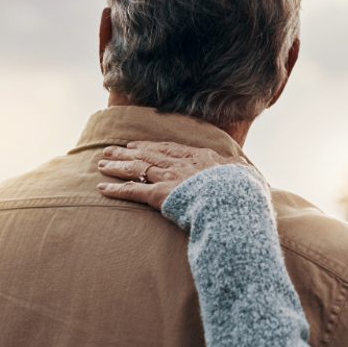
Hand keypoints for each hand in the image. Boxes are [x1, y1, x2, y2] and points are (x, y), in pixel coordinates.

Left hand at [97, 141, 242, 209]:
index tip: (138, 145)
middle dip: (127, 152)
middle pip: (148, 154)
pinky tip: (101, 188)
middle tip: (111, 150)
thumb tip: (246, 173)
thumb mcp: (247, 177)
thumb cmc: (244, 192)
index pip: (170, 149)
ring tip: (101, 163)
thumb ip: (240, 173)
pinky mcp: (159, 195)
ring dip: (117, 165)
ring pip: (136, 168)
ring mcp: (168, 178)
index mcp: (200, 158)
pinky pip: (132, 191)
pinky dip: (116, 189)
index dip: (151, 146)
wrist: (233, 201)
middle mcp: (180, 164)